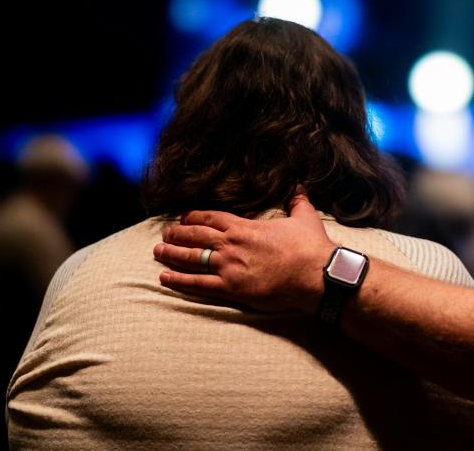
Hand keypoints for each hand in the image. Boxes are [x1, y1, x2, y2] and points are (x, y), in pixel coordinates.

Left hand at [153, 189, 333, 312]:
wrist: (315, 274)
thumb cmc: (310, 247)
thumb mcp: (304, 217)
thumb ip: (297, 200)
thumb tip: (298, 185)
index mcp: (245, 227)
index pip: (211, 218)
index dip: (194, 217)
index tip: (183, 217)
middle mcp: (232, 245)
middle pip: (196, 236)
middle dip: (178, 233)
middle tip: (164, 233)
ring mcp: (229, 267)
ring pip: (191, 258)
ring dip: (172, 253)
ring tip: (157, 251)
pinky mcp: (231, 288)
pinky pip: (198, 284)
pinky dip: (179, 281)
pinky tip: (164, 277)